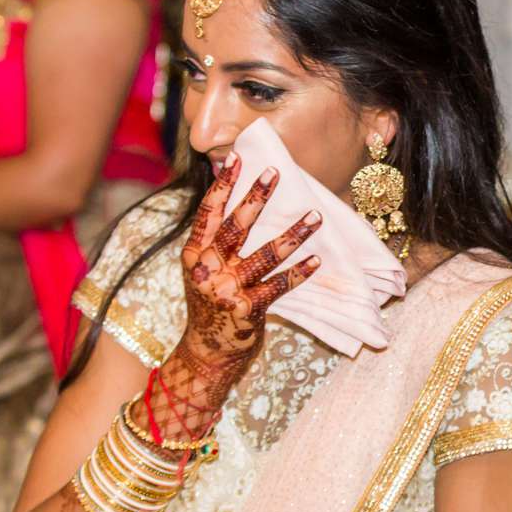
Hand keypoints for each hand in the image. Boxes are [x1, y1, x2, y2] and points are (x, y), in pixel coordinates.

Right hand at [173, 159, 323, 372]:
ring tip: (315, 216)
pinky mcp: (246, 310)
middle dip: (256, 197)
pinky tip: (317, 260)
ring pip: (264, 255)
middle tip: (275, 173)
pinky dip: (299, 273)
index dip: (223, 185)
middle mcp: (207, 269)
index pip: (209, 212)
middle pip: (236, 226)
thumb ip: (217, 244)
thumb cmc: (211, 306)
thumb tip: (244, 204)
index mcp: (195, 254)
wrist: (206, 353)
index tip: (238, 158)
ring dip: (293, 234)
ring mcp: (226, 290)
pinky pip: (278, 286)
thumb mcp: (204, 272)